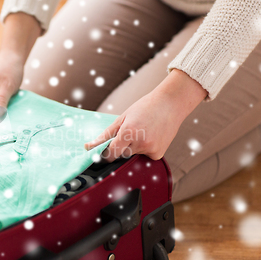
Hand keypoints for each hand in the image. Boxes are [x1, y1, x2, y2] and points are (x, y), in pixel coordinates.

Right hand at [0, 51, 23, 111]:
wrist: (11, 59)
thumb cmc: (9, 69)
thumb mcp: (7, 86)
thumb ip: (1, 101)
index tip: (8, 122)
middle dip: (0, 116)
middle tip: (12, 110)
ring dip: (2, 111)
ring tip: (11, 102)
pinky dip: (3, 108)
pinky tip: (10, 102)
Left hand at [85, 69, 207, 160]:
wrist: (170, 103)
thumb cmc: (146, 107)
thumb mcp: (122, 118)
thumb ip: (105, 134)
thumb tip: (89, 146)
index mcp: (128, 132)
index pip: (110, 154)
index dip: (105, 154)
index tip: (103, 153)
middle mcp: (140, 143)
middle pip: (121, 155)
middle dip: (120, 148)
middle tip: (128, 134)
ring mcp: (150, 149)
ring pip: (133, 155)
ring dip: (133, 148)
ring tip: (141, 132)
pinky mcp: (158, 154)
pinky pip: (144, 156)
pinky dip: (144, 149)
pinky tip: (150, 136)